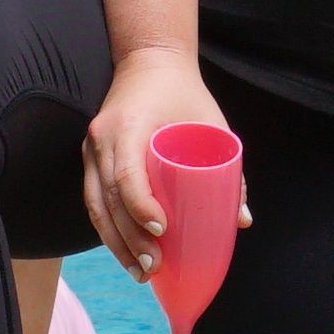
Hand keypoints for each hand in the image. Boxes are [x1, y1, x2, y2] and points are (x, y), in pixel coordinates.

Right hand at [82, 45, 237, 278]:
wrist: (149, 60)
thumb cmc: (184, 93)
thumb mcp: (212, 123)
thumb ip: (228, 168)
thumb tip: (243, 220)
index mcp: (130, 125)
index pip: (126, 173)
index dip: (141, 206)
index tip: (162, 231)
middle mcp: (102, 138)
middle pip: (107, 199)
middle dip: (129, 239)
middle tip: (154, 267)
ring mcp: (91, 148)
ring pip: (96, 206)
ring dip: (116, 243)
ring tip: (140, 272)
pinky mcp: (90, 158)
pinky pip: (94, 200)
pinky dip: (109, 229)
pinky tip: (126, 252)